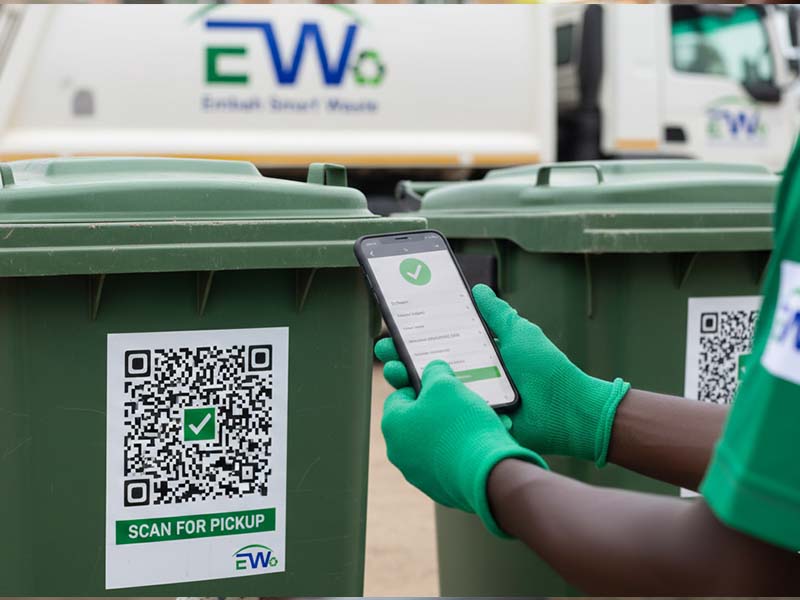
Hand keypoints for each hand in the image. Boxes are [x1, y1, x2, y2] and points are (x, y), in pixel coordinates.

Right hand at [375, 284, 629, 464]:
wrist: (569, 411)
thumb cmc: (548, 370)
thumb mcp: (519, 333)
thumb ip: (497, 314)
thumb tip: (478, 289)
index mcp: (478, 356)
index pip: (439, 344)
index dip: (415, 336)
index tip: (394, 327)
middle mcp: (469, 378)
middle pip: (426, 367)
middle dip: (401, 357)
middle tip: (386, 349)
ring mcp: (469, 402)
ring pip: (428, 393)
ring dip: (406, 381)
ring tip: (394, 372)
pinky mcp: (473, 423)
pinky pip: (445, 417)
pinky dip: (426, 409)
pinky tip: (409, 400)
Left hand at [381, 360, 546, 536]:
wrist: (486, 473)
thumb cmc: (461, 424)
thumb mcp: (446, 384)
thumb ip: (435, 372)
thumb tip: (432, 371)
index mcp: (393, 425)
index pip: (399, 395)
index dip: (421, 386)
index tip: (441, 385)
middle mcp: (399, 452)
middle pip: (418, 420)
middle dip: (439, 409)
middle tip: (460, 401)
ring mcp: (418, 473)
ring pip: (435, 441)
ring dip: (453, 429)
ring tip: (476, 421)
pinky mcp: (439, 488)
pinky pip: (450, 461)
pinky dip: (462, 451)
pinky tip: (480, 442)